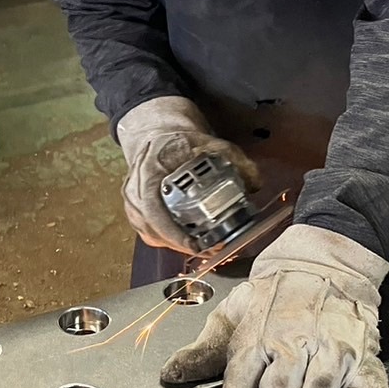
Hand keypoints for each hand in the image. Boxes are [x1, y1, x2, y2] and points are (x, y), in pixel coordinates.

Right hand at [117, 97, 259, 252]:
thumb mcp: (206, 142)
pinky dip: (171, 241)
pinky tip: (191, 242)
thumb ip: (232, 158)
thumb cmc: (177, 141)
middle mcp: (134, 191)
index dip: (172, 232)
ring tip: (205, 248)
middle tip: (210, 250)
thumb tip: (255, 182)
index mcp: (147, 173)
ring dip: (177, 246)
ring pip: (151, 235)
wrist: (156, 137)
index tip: (195, 245)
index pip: (153, 209)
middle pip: (152, 230)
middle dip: (182, 245)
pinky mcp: (137, 213)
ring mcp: (132, 204)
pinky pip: (151, 235)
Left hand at [160, 225, 388, 387]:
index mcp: (257, 335)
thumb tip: (171, 374)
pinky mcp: (362, 355)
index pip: (239, 382)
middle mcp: (294, 342)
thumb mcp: (232, 313)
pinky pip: (369, 387)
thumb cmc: (274, 294)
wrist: (323, 262)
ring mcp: (332, 350)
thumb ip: (204, 349)